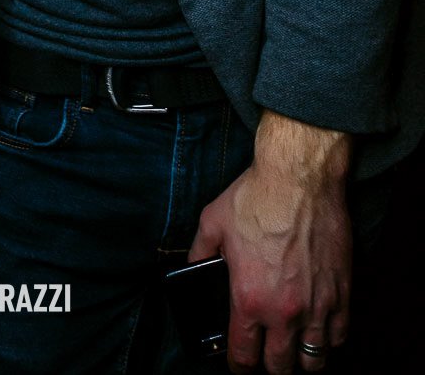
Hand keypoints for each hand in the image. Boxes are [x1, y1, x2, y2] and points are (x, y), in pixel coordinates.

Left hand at [188, 111, 351, 374]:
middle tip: (265, 355)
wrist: (300, 178)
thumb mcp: (213, 222)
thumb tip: (191, 267)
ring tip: (294, 349)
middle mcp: (285, 312)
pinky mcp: (341, 293)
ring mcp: (317, 306)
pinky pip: (340, 336)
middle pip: (280, 367)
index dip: (238, 365)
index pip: (243, 357)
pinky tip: (320, 330)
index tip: (238, 362)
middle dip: (270, 366)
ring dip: (302, 360)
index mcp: (249, 299)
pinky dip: (329, 339)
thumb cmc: (257, 197)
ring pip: (314, 361)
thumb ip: (199, 252)